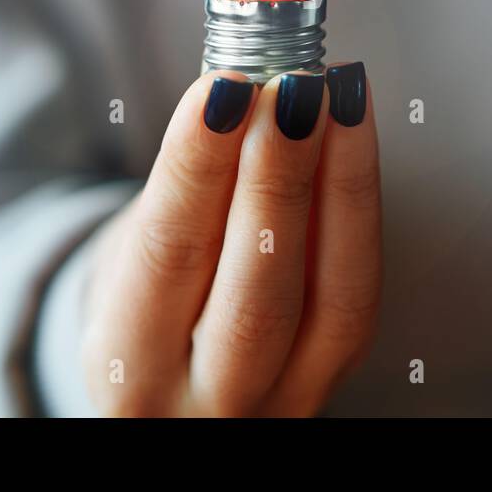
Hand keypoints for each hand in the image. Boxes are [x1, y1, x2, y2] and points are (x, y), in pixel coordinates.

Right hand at [79, 64, 379, 415]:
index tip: (223, 89)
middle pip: (257, 297)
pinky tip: (353, 137)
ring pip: (334, 303)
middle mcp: (210, 402)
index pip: (167, 259)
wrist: (174, 382)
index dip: (198, 167)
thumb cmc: (147, 299)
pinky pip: (359, 294)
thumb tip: (243, 93)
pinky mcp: (337, 378)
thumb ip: (183, 193)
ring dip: (341, 185)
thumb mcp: (131, 255)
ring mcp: (285, 402)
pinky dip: (360, 209)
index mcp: (133, 369)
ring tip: (337, 97)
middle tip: (293, 90)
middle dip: (279, 181)